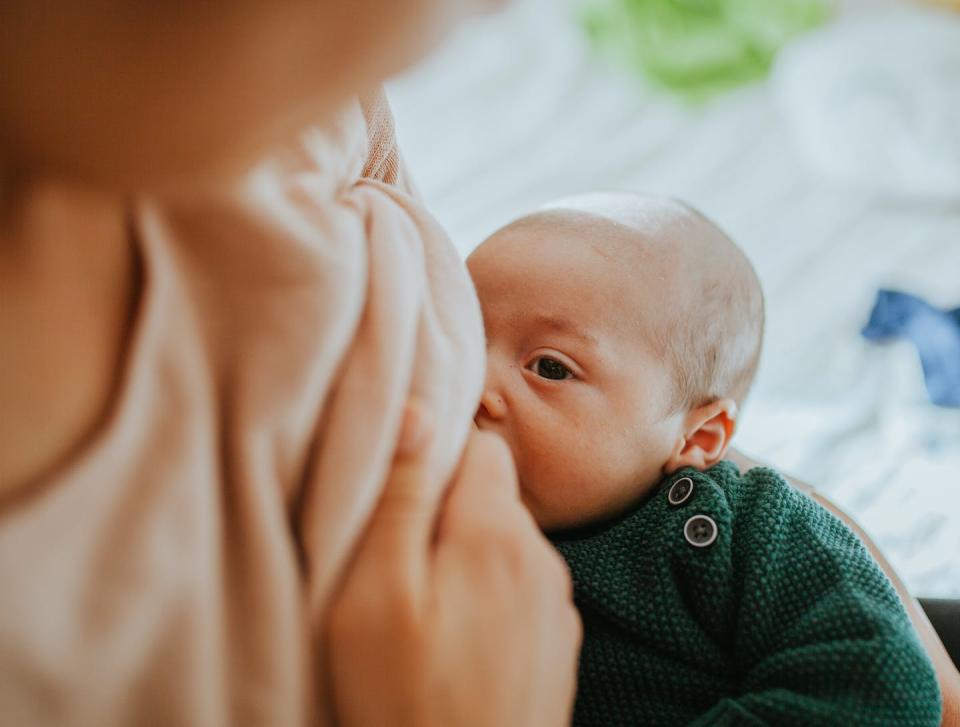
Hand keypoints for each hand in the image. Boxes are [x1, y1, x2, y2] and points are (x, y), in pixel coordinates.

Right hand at [328, 400, 580, 726]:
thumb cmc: (402, 701)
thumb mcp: (374, 594)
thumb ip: (401, 497)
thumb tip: (419, 409)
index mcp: (497, 536)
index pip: (483, 446)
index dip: (437, 456)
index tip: (398, 493)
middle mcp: (542, 561)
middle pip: (494, 496)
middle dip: (446, 509)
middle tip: (396, 562)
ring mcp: (557, 607)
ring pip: (506, 544)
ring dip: (467, 556)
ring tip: (423, 610)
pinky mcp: (559, 646)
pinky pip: (522, 590)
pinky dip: (490, 597)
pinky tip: (455, 644)